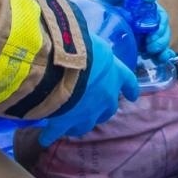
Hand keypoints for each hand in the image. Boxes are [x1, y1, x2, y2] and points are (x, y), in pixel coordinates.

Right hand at [35, 31, 139, 146]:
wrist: (60, 65)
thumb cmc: (79, 46)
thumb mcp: (92, 41)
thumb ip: (93, 48)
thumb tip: (83, 39)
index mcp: (115, 74)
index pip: (128, 82)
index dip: (130, 89)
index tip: (133, 96)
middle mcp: (105, 97)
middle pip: (108, 109)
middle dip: (102, 110)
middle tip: (94, 108)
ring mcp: (86, 113)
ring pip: (87, 125)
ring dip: (81, 124)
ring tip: (73, 124)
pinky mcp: (65, 122)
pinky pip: (56, 133)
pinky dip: (50, 135)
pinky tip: (45, 138)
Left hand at [72, 0, 170, 57]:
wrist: (79, 0)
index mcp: (142, 8)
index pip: (159, 18)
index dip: (161, 28)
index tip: (153, 36)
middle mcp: (141, 21)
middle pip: (160, 32)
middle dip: (161, 41)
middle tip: (151, 48)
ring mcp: (135, 32)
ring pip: (155, 42)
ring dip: (160, 50)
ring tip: (155, 56)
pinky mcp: (127, 42)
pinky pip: (144, 50)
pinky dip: (155, 56)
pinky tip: (156, 61)